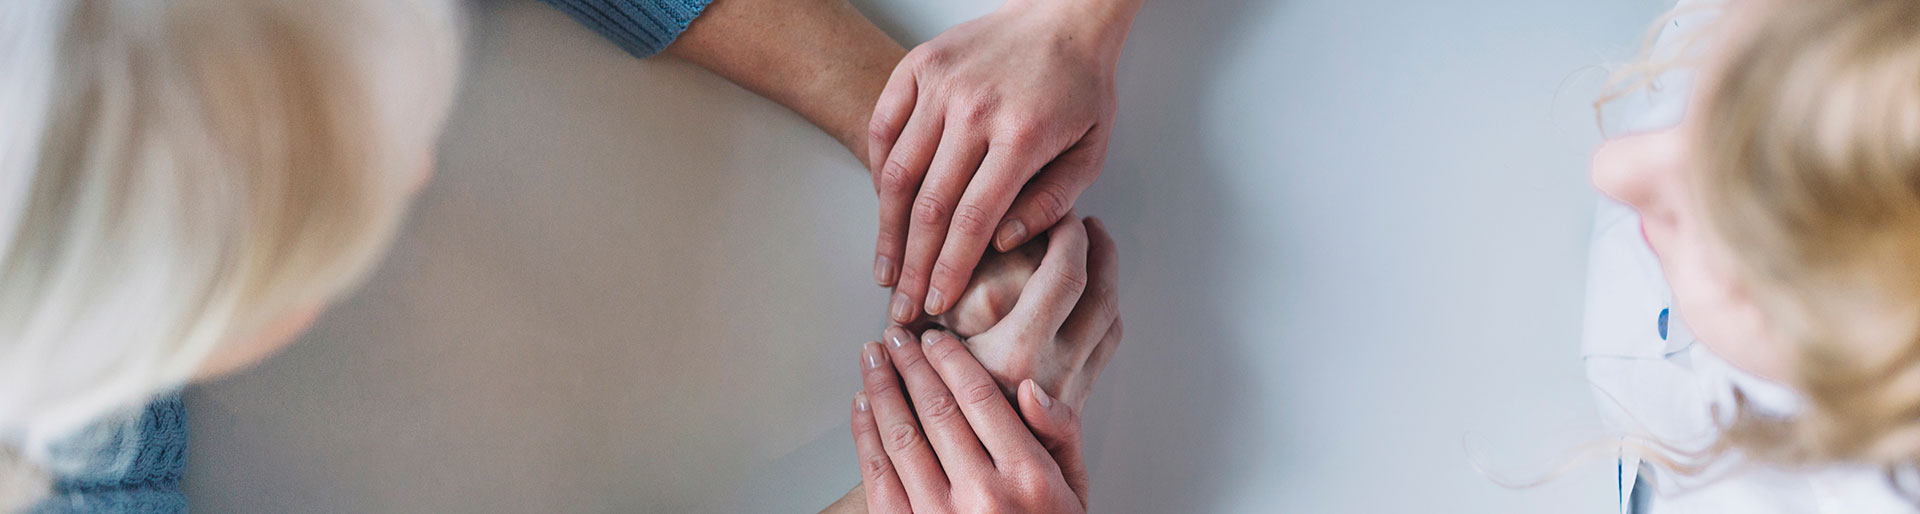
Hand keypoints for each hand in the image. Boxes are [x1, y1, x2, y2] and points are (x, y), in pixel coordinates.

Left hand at [853, 330, 1089, 512]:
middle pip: (936, 409)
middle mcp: (984, 496)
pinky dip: (865, 435)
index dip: (950, 360)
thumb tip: (1029, 387)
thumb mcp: (1075, 488)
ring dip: (880, 390)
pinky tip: (861, 407)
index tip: (934, 338)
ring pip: (901, 436)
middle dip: (910, 364)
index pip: (980, 398)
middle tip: (895, 336)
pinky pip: (877, 476)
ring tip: (871, 359)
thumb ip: (1060, 433)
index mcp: (1029, 477)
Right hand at [869, 0, 1138, 324]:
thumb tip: (1001, 242)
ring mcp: (940, 85)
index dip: (949, 270)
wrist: (1064, 16)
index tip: (936, 303)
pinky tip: (882, 208)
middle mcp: (974, 109)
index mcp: (1020, 136)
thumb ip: (1050, 203)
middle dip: (912, 266)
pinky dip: (877, 170)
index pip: (972, 221)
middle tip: (902, 306)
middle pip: (928, 206)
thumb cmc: (1079, 87)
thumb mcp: (1090, 152)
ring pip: (897, 172)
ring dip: (886, 229)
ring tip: (885, 269)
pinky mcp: (917, 67)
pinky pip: (883, 128)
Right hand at [932, 215, 1118, 408]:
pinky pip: (1105, 348)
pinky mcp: (1076, 405)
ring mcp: (1072, 390)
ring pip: (1111, 321)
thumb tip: (930, 271)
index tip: (1059, 213)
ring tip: (1094, 252)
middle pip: (1102, 294)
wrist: (970, 496)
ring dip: (1107, 279)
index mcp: (1019, 353)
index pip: (1064, 276)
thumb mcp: (924, 366)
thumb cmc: (944, 420)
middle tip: (1087, 223)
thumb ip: (926, 324)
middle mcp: (1056, 370)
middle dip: (1099, 250)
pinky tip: (1089, 300)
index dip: (1068, 236)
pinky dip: (1103, 313)